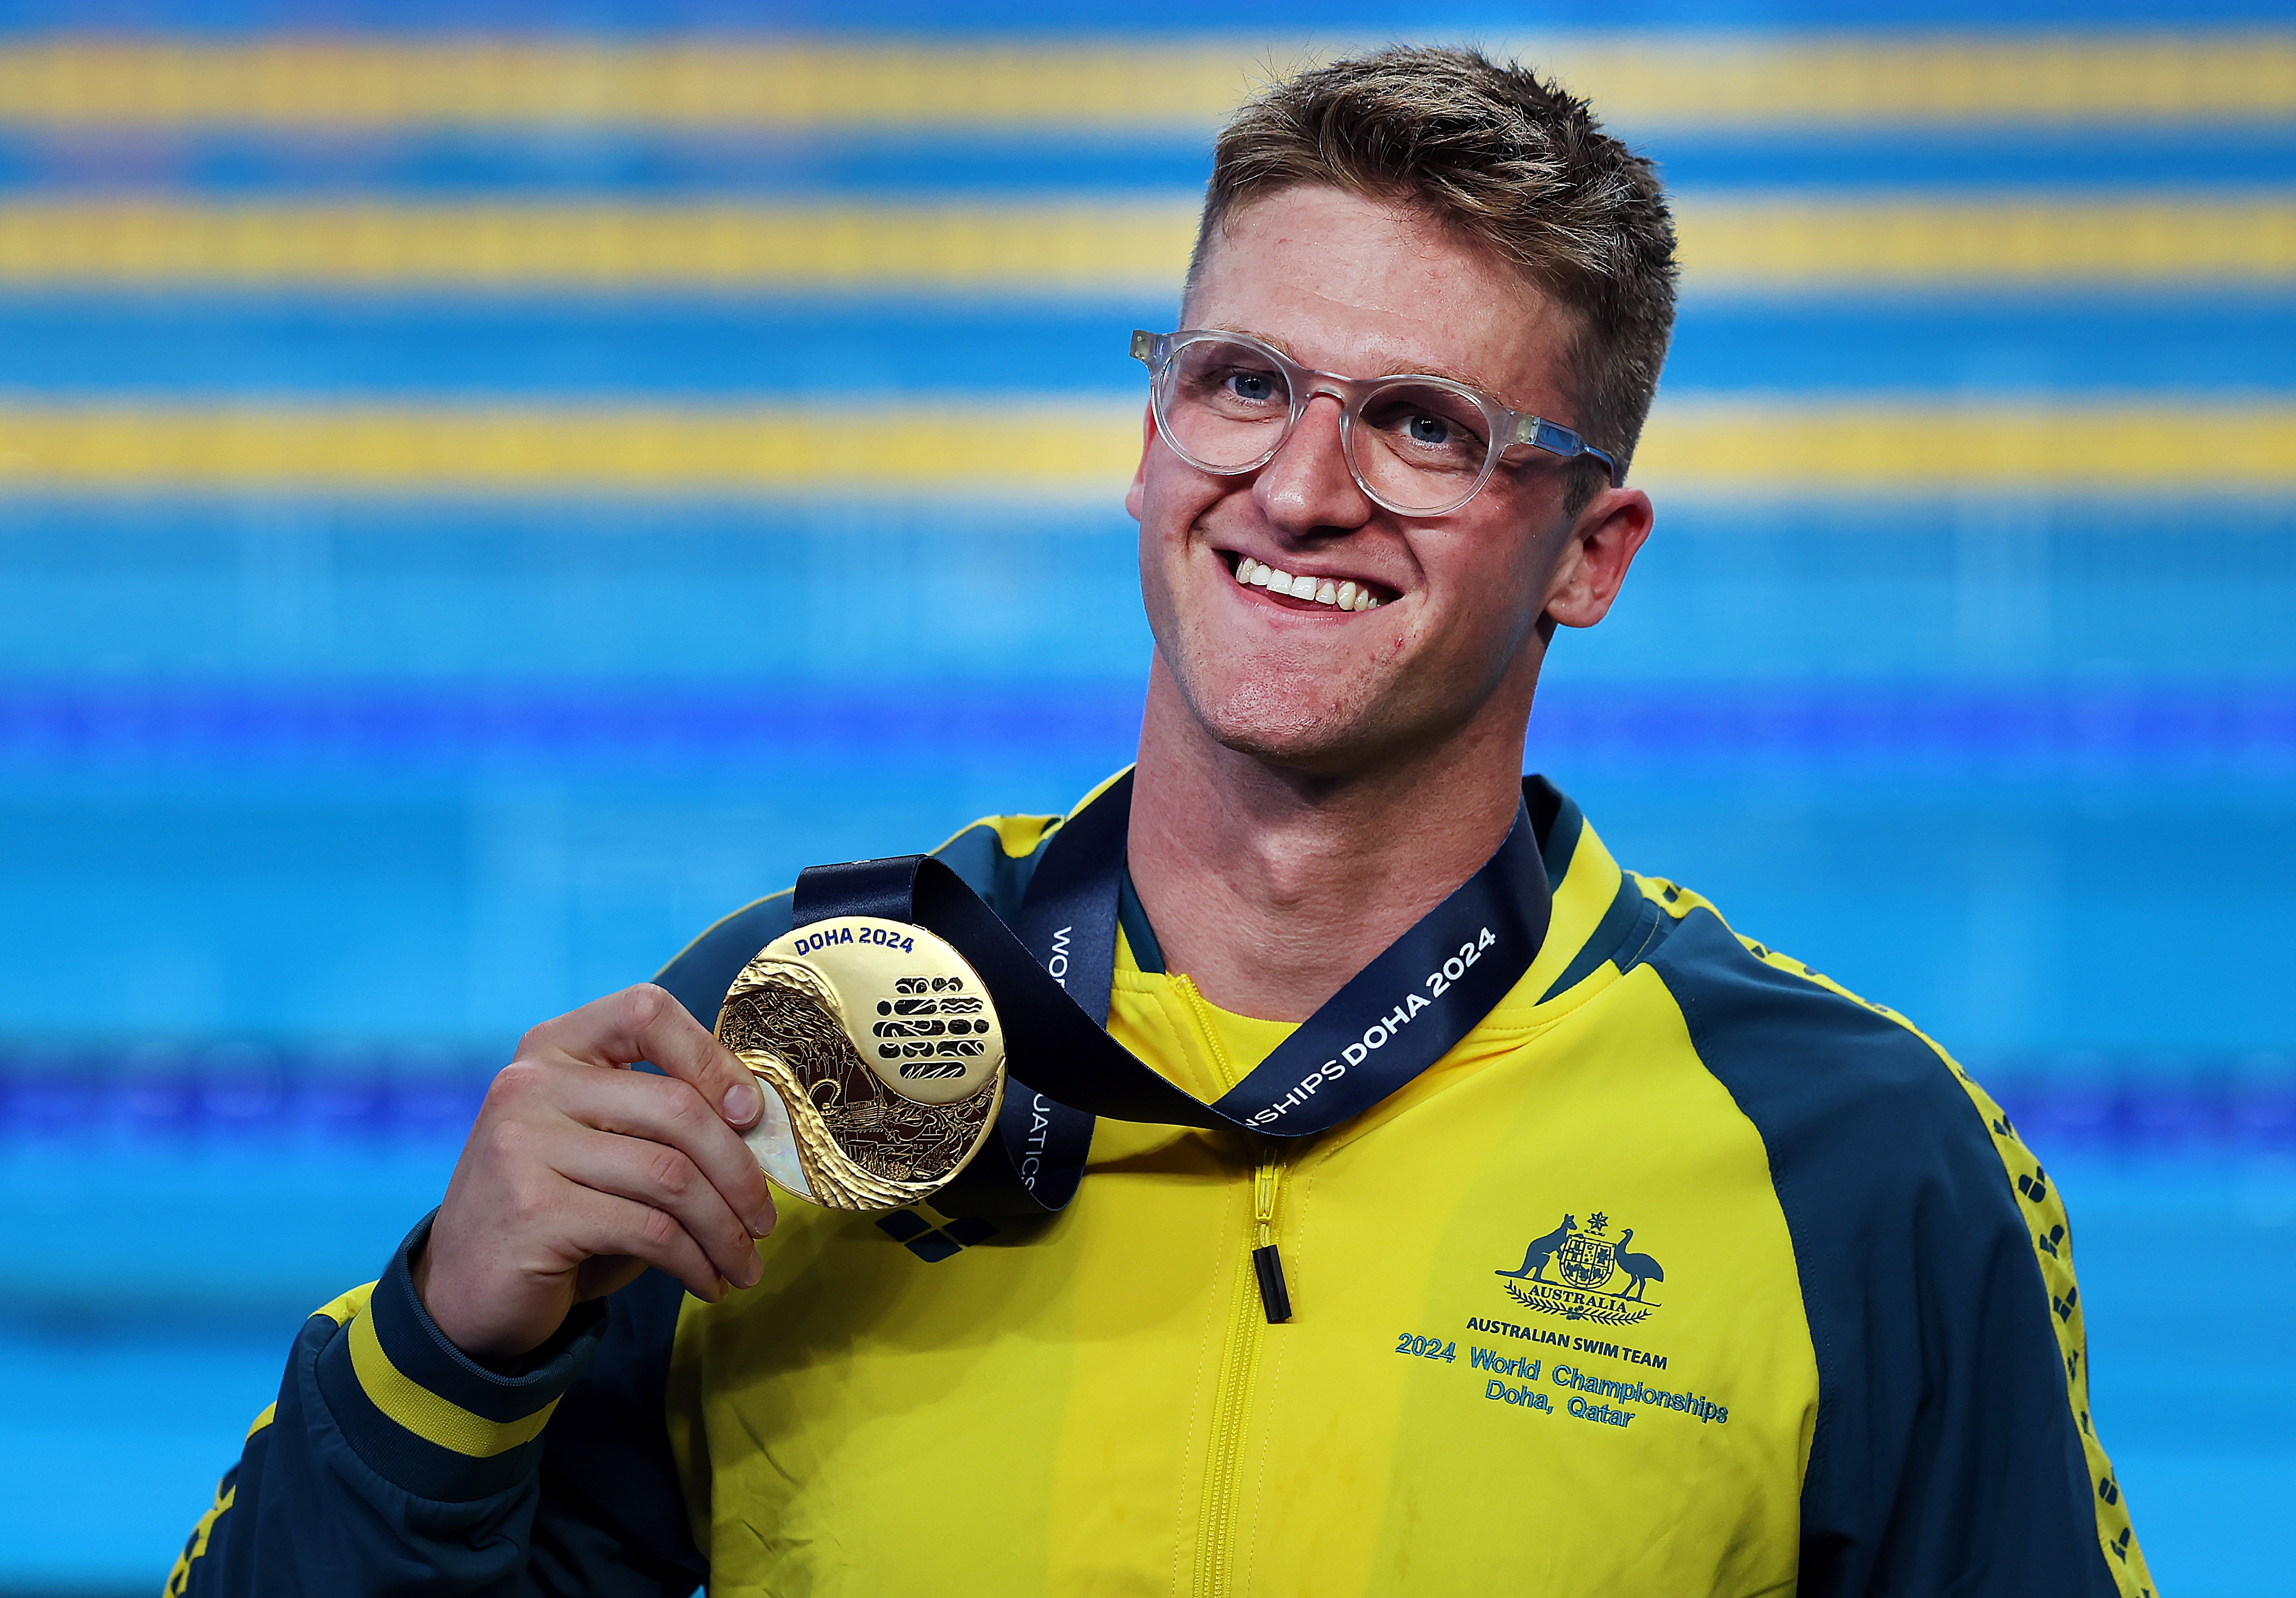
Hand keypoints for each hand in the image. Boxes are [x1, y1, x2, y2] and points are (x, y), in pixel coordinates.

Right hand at [412, 984, 776, 1362]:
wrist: (465, 1292)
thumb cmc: (558, 1209)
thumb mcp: (602, 1143)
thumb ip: (659, 1117)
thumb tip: (760, 1121)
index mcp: (553, 1047)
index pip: (646, 1012)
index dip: (712, 1058)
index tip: (752, 1115)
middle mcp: (531, 1084)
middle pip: (677, 1108)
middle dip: (740, 1172)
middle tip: (766, 1220)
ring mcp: (524, 1145)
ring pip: (672, 1176)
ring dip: (726, 1230)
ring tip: (746, 1263)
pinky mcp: (534, 1211)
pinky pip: (651, 1230)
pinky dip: (696, 1262)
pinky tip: (709, 1281)